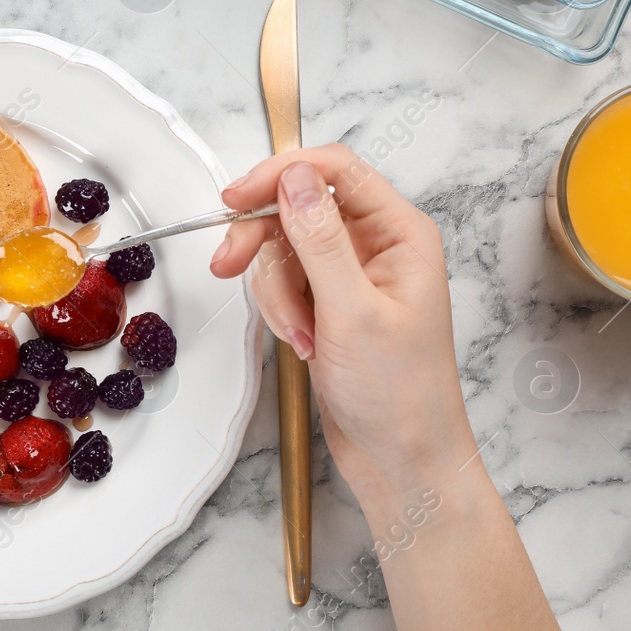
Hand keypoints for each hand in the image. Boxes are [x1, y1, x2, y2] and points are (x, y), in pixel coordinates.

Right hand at [210, 144, 474, 513]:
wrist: (402, 460)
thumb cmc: (401, 395)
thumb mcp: (352, 312)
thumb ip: (319, 238)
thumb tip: (293, 177)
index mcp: (400, 232)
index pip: (333, 170)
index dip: (280, 175)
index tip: (235, 198)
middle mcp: (377, 245)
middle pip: (297, 206)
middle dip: (262, 239)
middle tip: (228, 263)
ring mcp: (350, 274)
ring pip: (283, 247)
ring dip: (277, 292)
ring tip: (299, 334)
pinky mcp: (328, 302)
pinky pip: (284, 282)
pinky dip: (280, 310)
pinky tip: (301, 343)